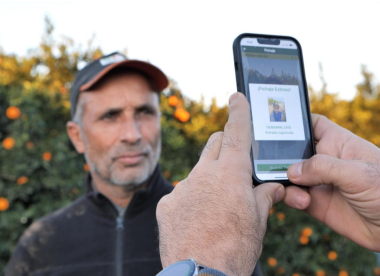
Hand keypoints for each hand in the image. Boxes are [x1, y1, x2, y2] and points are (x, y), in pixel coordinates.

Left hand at [156, 93, 284, 275]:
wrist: (202, 274)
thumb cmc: (236, 247)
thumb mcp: (258, 221)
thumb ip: (264, 196)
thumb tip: (274, 187)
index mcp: (230, 173)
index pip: (235, 131)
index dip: (238, 111)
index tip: (236, 97)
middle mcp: (203, 173)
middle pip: (213, 144)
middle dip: (224, 144)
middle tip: (234, 160)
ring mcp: (182, 188)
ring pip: (198, 170)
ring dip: (208, 177)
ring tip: (217, 204)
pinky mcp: (167, 204)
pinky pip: (182, 192)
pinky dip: (192, 198)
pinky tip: (198, 219)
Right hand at [285, 114, 379, 251]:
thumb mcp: (358, 173)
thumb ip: (324, 167)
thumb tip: (291, 171)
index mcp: (338, 143)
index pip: (313, 124)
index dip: (295, 121)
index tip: (275, 124)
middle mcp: (325, 161)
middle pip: (293, 151)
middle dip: (279, 154)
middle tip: (267, 160)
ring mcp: (318, 182)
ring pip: (288, 175)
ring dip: (282, 179)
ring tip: (293, 189)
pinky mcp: (314, 203)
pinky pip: (292, 196)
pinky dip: (289, 197)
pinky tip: (302, 202)